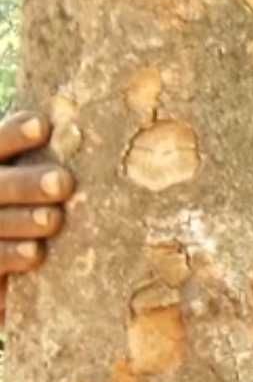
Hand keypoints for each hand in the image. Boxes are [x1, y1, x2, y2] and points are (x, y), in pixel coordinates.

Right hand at [0, 111, 73, 321]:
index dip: (14, 134)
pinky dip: (12, 255)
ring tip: (53, 219)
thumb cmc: (42, 204)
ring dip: (23, 220)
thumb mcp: (44, 175)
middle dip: (27, 184)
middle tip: (62, 182)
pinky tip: (36, 253)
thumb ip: (61, 160)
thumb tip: (112, 128)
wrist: (11, 255)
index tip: (42, 126)